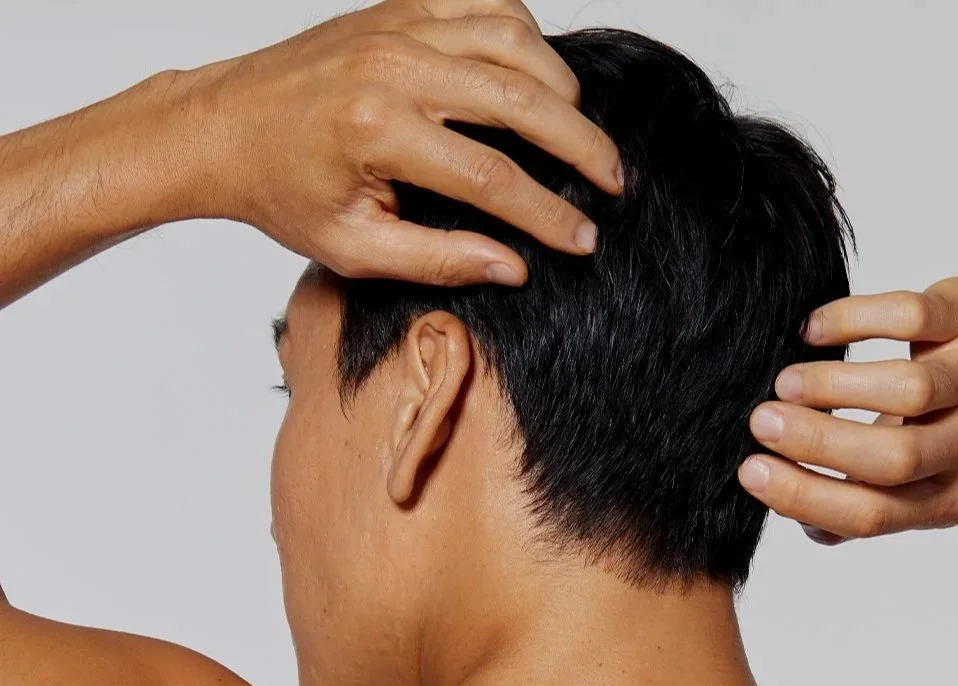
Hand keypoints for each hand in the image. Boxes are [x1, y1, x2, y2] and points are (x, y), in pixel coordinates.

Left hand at [181, 0, 621, 285]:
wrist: (222, 127)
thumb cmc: (281, 190)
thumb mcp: (352, 247)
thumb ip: (437, 259)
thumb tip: (514, 266)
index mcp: (378, 131)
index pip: (493, 177)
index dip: (549, 214)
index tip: (585, 239)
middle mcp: (394, 66)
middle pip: (521, 99)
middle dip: (582, 146)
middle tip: (615, 181)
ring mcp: (399, 26)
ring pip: (516, 39)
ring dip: (562, 87)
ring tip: (583, 133)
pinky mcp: (401, 6)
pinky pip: (487, 3)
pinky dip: (527, 35)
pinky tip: (537, 76)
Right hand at [738, 274, 957, 542]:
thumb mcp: (934, 481)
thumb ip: (872, 502)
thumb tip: (807, 526)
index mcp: (950, 494)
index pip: (873, 512)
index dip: (805, 495)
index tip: (751, 472)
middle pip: (891, 457)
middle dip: (815, 440)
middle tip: (760, 421)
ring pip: (906, 390)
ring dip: (832, 386)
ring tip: (786, 381)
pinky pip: (910, 317)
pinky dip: (852, 321)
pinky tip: (815, 330)